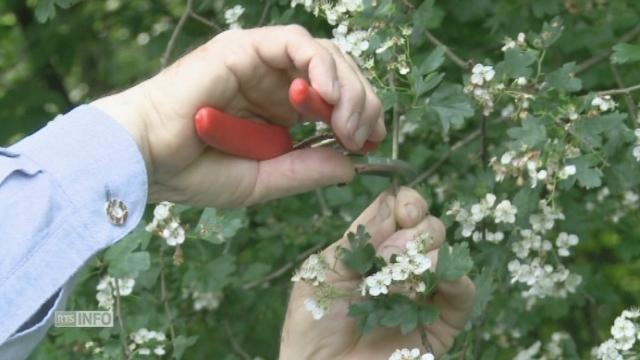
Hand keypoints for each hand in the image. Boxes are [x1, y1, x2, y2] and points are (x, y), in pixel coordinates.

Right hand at [91, 25, 384, 207]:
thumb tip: (352, 165)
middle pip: (336, 74)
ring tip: (349, 122)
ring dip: (347, 87)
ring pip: (323, 55)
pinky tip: (327, 96)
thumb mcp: (262, 181)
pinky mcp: (244, 47)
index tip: (373, 142)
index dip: (362, 115)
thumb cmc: (193, 172)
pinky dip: (319, 65)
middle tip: (364, 135)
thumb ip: (305, 171)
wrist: (145, 159)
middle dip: (362, 102)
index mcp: (278, 110)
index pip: (334, 100)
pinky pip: (294, 43)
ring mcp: (259, 61)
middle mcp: (273, 81)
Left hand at [280, 187, 474, 358]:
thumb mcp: (323, 271)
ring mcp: (421, 292)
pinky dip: (457, 279)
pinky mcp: (439, 322)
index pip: (400, 209)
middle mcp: (399, 265)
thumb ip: (356, 238)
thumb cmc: (313, 323)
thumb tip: (391, 206)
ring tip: (398, 282)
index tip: (404, 213)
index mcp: (371, 247)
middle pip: (428, 225)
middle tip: (388, 257)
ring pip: (446, 252)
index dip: (408, 203)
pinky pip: (462, 293)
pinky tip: (440, 280)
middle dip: (414, 233)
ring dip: (425, 257)